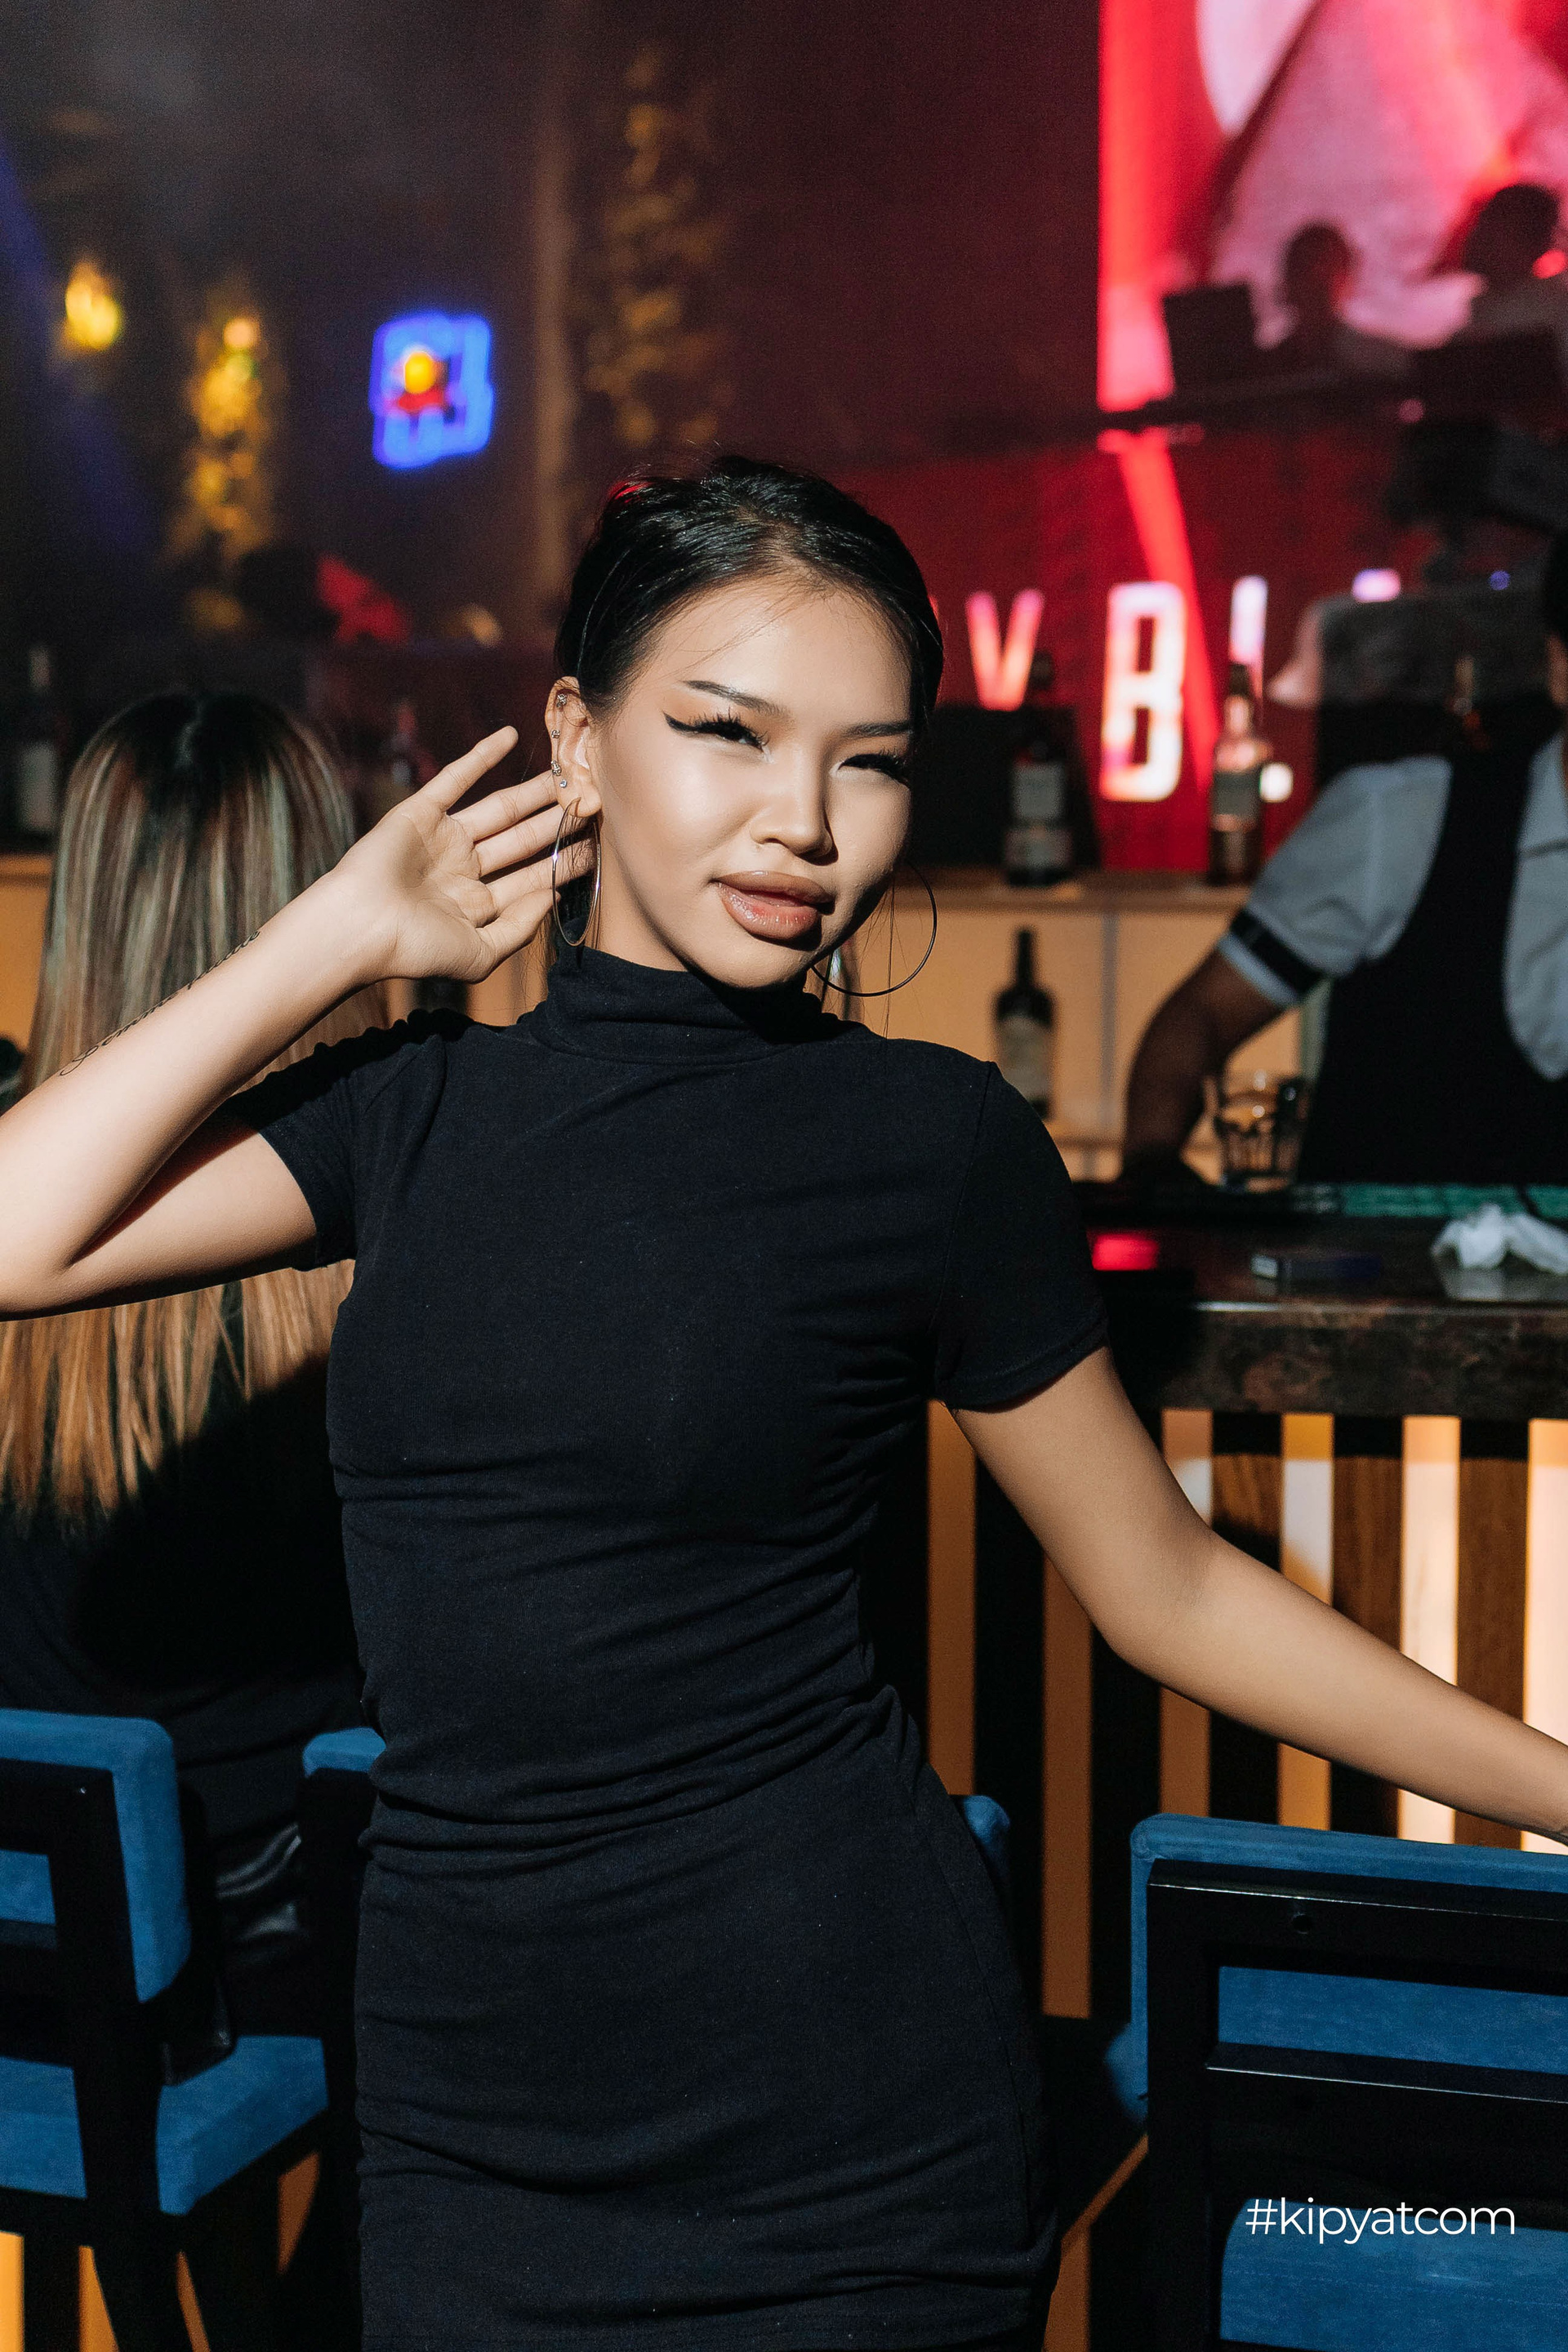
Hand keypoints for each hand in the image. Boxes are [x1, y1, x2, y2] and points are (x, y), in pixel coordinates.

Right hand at [328, 727, 589, 984]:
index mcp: (477, 904)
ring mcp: (443, 839)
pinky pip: (456, 777)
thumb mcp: (481, 954)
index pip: (532, 877)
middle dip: (558, 823)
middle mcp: (464, 869)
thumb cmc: (417, 949)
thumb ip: (519, 928)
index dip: (566, 862)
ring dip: (534, 793)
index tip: (599, 846)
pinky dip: (482, 755)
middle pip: (523, 840)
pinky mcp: (420, 812)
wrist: (362, 927)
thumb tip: (552, 897)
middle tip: (594, 802)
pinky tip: (511, 735)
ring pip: (500, 808)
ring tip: (570, 775)